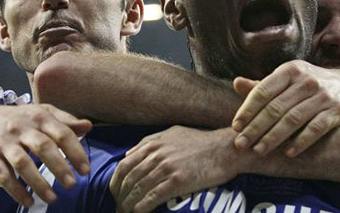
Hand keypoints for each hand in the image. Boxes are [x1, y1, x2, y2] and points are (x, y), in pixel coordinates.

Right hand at [0, 104, 91, 206]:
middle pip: (44, 147)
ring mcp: (5, 143)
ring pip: (23, 163)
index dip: (76, 152)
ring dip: (39, 183)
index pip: (62, 133)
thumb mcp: (42, 113)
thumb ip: (65, 121)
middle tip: (72, 184)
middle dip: (60, 167)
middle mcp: (22, 128)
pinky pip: (4, 176)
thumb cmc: (19, 119)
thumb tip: (88, 126)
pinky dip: (17, 191)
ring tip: (53, 198)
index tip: (85, 170)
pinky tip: (29, 201)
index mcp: (40, 116)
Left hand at [110, 126, 243, 212]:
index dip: (116, 183)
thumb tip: (129, 154)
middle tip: (118, 208)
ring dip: (128, 205)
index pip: (124, 166)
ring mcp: (166, 168)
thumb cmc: (200, 141)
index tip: (115, 194)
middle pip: (128, 180)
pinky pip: (153, 197)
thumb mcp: (172, 133)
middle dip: (120, 197)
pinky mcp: (178, 181)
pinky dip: (142, 207)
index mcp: (153, 144)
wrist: (224, 149)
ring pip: (138, 190)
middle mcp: (157, 155)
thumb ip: (149, 141)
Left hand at [232, 60, 339, 156]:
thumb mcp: (286, 80)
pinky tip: (288, 153)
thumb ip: (262, 86)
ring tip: (259, 150)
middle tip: (241, 144)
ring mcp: (323, 96)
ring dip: (273, 137)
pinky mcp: (338, 111)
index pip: (263, 92)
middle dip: (255, 128)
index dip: (247, 110)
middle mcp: (307, 81)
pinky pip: (316, 129)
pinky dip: (301, 142)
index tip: (236, 127)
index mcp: (290, 70)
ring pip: (293, 119)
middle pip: (275, 108)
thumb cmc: (307, 85)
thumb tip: (236, 83)